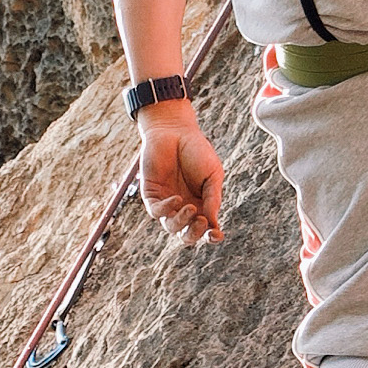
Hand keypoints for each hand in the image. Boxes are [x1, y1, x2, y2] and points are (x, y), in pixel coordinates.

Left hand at [137, 105, 223, 244]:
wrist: (175, 131)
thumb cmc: (197, 151)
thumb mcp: (213, 175)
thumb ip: (212, 198)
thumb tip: (212, 223)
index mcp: (201, 205)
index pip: (205, 229)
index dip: (211, 236)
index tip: (216, 235)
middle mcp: (183, 207)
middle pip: (186, 234)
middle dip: (194, 234)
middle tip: (201, 220)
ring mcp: (166, 202)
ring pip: (171, 226)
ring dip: (181, 222)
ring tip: (189, 207)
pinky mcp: (151, 194)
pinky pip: (156, 211)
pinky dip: (166, 209)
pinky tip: (176, 199)